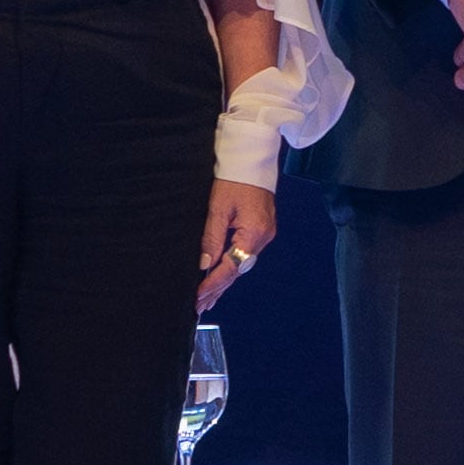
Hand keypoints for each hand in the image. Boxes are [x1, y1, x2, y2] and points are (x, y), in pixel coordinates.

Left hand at [196, 181, 275, 312]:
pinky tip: (222, 275)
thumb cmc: (234, 177)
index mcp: (254, 233)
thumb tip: (204, 264)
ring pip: (242, 264)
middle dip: (218, 289)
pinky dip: (232, 266)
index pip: (231, 267)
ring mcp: (265, 234)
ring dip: (224, 280)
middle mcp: (263, 237)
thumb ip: (211, 238)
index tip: (198, 298)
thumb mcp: (218, 208)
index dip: (213, 284)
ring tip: (208, 298)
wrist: (252, 157)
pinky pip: (245, 254)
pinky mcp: (262, 228)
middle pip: (238, 270)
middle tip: (200, 307)